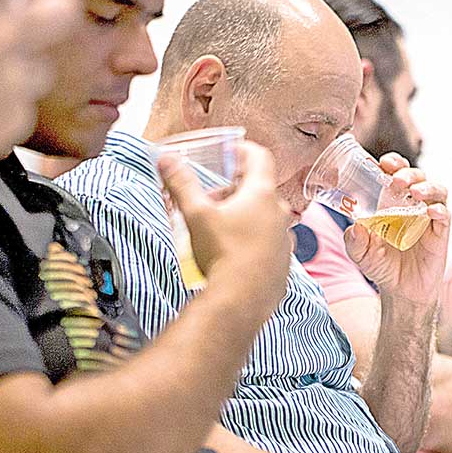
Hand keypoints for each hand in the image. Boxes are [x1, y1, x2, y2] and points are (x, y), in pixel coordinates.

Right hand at [158, 143, 290, 310]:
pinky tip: (233, 253)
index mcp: (262, 194)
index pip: (261, 157)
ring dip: (245, 216)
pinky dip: (253, 241)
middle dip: (234, 191)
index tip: (229, 154)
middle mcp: (280, 213)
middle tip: (211, 200)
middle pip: (259, 189)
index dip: (243, 151)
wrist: (240, 301)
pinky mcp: (283, 262)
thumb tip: (166, 159)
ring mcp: (285, 239)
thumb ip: (181, 184)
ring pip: (265, 217)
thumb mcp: (196, 215)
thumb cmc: (221, 254)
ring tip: (220, 229)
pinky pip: (269, 243)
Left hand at [343, 152, 450, 307]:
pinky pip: (445, 215)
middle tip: (397, 180)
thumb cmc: (382, 266)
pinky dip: (440, 210)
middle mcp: (412, 205)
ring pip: (437, 190)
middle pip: (418, 176)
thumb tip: (355, 227)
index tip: (383, 163)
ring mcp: (428, 217)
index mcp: (391, 201)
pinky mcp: (440, 233)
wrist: (401, 291)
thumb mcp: (361, 255)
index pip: (395, 173)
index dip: (392, 163)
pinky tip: (430, 212)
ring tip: (414, 192)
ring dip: (427, 187)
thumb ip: (354, 242)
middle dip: (408, 172)